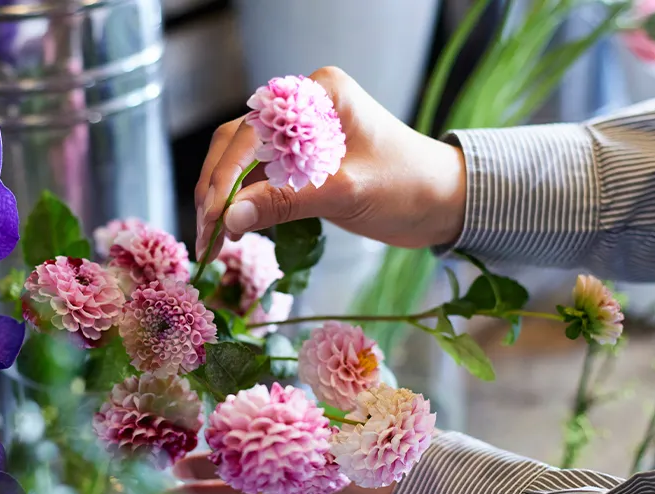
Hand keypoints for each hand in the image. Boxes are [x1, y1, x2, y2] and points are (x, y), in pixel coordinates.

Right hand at [195, 66, 467, 258]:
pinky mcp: (305, 161)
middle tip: (206, 235)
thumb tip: (230, 218)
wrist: (448, 203)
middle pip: (239, 143)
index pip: (252, 130)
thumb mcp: (346, 193)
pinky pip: (262, 179)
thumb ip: (287, 201)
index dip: (225, 175)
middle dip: (217, 189)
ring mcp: (303, 132)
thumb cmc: (410, 187)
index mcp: (319, 93)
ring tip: (215, 239)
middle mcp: (305, 105)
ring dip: (226, 199)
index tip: (213, 216)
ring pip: (245, 162)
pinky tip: (236, 230)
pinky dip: (246, 204)